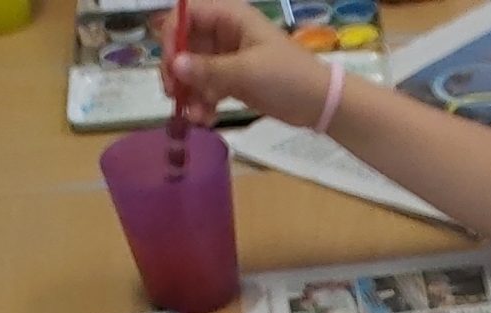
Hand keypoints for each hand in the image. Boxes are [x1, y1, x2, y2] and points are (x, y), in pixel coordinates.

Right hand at [163, 0, 325, 125]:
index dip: (172, 38)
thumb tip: (174, 66)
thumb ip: (209, 70)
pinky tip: (205, 119)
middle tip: (175, 96)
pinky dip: (203, 102)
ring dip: (190, 93)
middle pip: (185, 44)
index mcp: (228, 16)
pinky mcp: (233, 80)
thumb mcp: (247, 72)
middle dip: (177, 71)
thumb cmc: (287, 78)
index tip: (171, 68)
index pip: (185, 15)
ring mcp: (228, 57)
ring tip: (196, 116)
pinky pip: (208, 87)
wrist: (319, 103)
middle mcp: (224, 32)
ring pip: (194, 70)